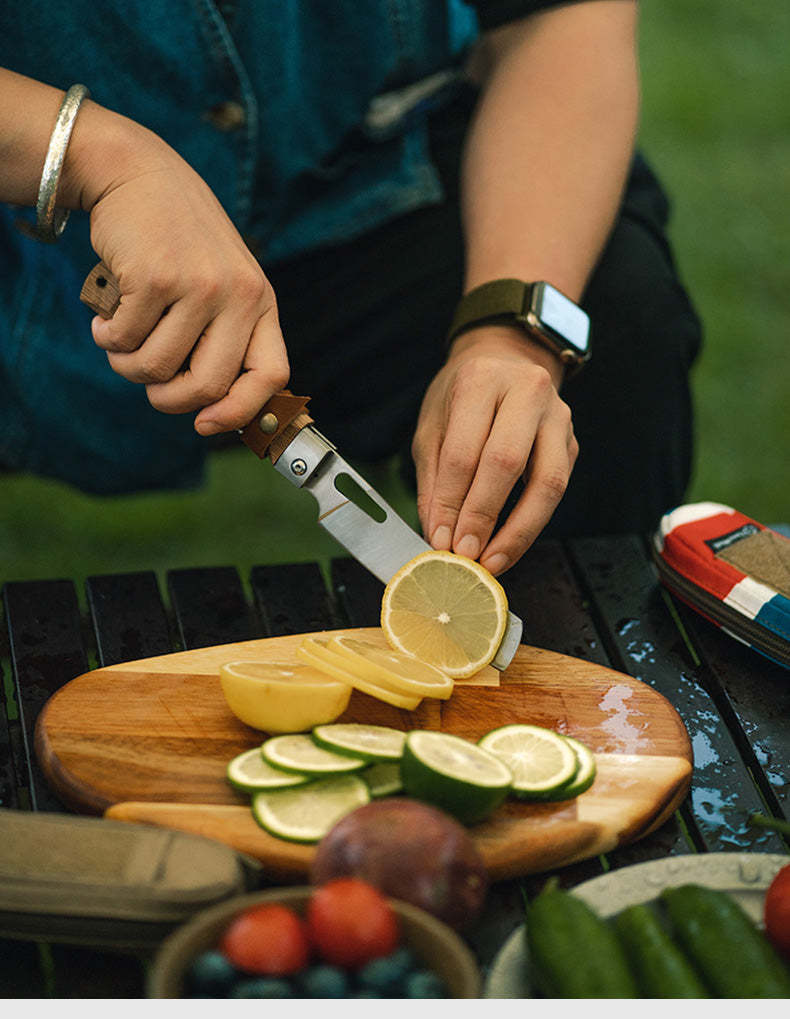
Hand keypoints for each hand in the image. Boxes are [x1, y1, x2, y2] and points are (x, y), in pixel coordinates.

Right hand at [81, 114, 287, 433]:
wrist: (137, 173)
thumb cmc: (178, 242)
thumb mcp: (221, 282)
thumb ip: (224, 335)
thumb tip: (213, 410)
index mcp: (261, 302)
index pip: (271, 375)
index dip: (241, 411)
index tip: (206, 425)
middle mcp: (238, 294)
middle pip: (207, 386)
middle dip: (169, 400)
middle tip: (150, 387)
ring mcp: (197, 284)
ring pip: (156, 368)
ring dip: (128, 366)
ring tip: (122, 340)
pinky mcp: (154, 276)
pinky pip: (125, 340)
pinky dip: (107, 338)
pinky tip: (106, 318)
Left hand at [412, 326, 577, 574]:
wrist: (504, 362)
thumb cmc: (461, 397)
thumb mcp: (432, 428)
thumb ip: (434, 481)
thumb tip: (438, 534)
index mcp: (481, 381)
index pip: (464, 452)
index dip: (451, 502)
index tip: (440, 541)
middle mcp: (527, 391)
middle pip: (507, 463)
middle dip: (484, 517)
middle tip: (466, 556)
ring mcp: (558, 416)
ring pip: (548, 482)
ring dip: (519, 531)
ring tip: (493, 562)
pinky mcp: (572, 441)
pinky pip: (556, 488)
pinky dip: (532, 522)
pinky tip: (509, 544)